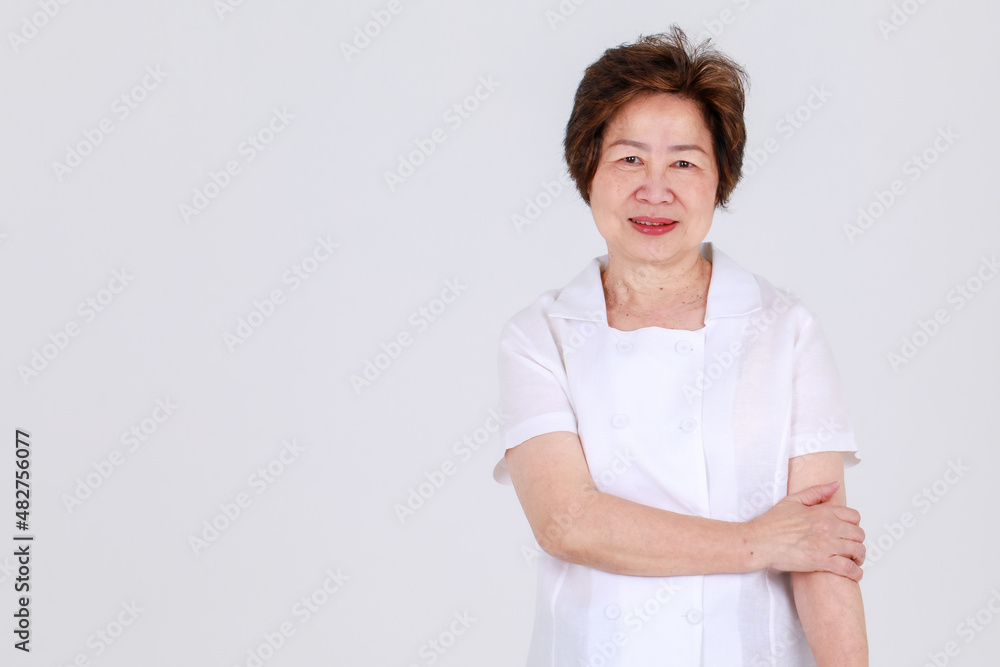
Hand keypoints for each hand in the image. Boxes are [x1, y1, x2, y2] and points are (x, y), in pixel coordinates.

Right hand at [746, 481, 865, 580]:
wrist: (759, 542)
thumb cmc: (772, 523)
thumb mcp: (792, 500)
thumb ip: (816, 492)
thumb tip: (834, 485)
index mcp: (822, 512)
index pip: (853, 516)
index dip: (854, 524)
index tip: (849, 531)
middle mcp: (828, 527)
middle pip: (859, 534)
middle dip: (857, 541)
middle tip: (851, 547)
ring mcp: (826, 545)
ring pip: (857, 551)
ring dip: (859, 557)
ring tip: (853, 560)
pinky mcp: (821, 562)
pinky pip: (848, 569)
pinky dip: (855, 573)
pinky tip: (853, 573)